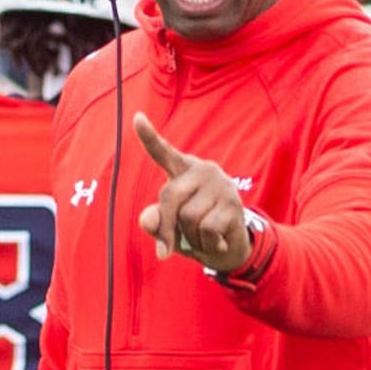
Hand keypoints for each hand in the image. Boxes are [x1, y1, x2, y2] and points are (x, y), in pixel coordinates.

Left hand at [133, 112, 251, 272]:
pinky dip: (207, 244)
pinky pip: (206, 230)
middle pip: (169, 197)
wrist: (230, 249)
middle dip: (166, 229)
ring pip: (188, 218)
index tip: (137, 118)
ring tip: (203, 237)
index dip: (149, 137)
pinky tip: (217, 241)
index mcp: (182, 171)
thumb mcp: (170, 229)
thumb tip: (146, 219)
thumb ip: (156, 222)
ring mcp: (220, 184)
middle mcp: (202, 170)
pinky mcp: (233, 203)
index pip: (162, 152)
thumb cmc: (194, 231)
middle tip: (165, 251)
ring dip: (191, 238)